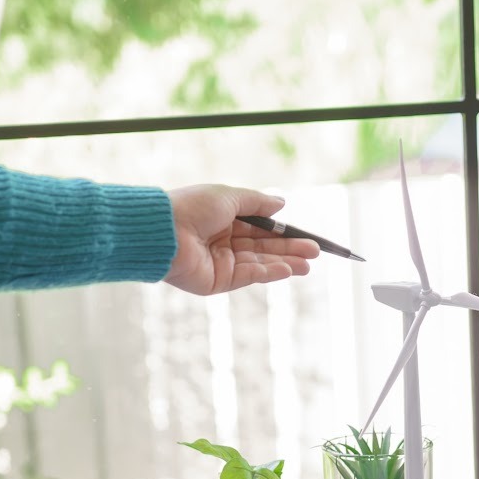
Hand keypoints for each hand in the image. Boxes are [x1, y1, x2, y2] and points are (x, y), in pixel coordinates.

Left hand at [163, 185, 319, 294]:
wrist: (163, 230)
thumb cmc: (191, 206)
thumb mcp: (229, 197)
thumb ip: (258, 202)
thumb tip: (282, 203)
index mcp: (224, 219)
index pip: (260, 228)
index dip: (284, 232)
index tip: (306, 236)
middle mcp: (223, 241)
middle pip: (263, 248)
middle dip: (290, 250)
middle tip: (316, 252)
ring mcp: (221, 263)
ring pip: (259, 263)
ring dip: (285, 263)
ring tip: (309, 264)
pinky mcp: (217, 281)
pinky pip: (248, 276)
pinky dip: (269, 273)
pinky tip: (288, 269)